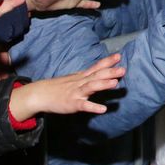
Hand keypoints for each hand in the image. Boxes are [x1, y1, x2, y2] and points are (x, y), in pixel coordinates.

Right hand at [8, 56, 126, 121]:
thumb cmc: (59, 87)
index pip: (96, 67)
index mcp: (82, 76)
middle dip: (110, 72)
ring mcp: (76, 93)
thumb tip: (101, 72)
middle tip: (123, 69)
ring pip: (91, 87)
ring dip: (103, 84)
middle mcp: (80, 82)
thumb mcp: (74, 78)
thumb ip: (88, 76)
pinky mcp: (72, 104)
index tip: (119, 55)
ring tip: (115, 83)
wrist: (40, 94)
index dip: (107, 61)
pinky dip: (93, 107)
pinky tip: (103, 109)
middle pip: (96, 75)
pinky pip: (84, 105)